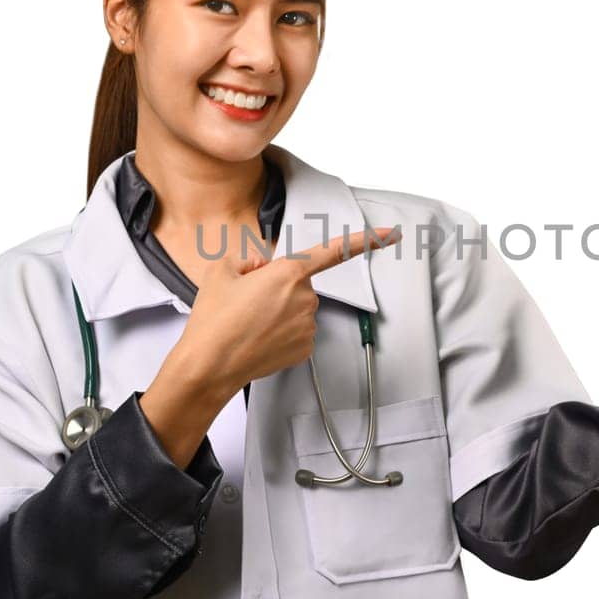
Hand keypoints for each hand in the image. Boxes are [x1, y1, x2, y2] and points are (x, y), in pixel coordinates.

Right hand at [177, 224, 402, 395]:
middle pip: (298, 283)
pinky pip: (297, 330)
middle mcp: (305, 299)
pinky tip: (258, 337)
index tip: (390, 233)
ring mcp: (307, 326)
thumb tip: (262, 266)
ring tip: (248, 322)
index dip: (366, 239)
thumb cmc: (214, 320)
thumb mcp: (221, 271)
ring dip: (278, 310)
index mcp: (288, 273)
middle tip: (247, 301)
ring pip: (296, 308)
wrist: (208, 365)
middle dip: (278, 287)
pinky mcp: (305, 348)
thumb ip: (248, 257)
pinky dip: (280, 332)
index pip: (334, 250)